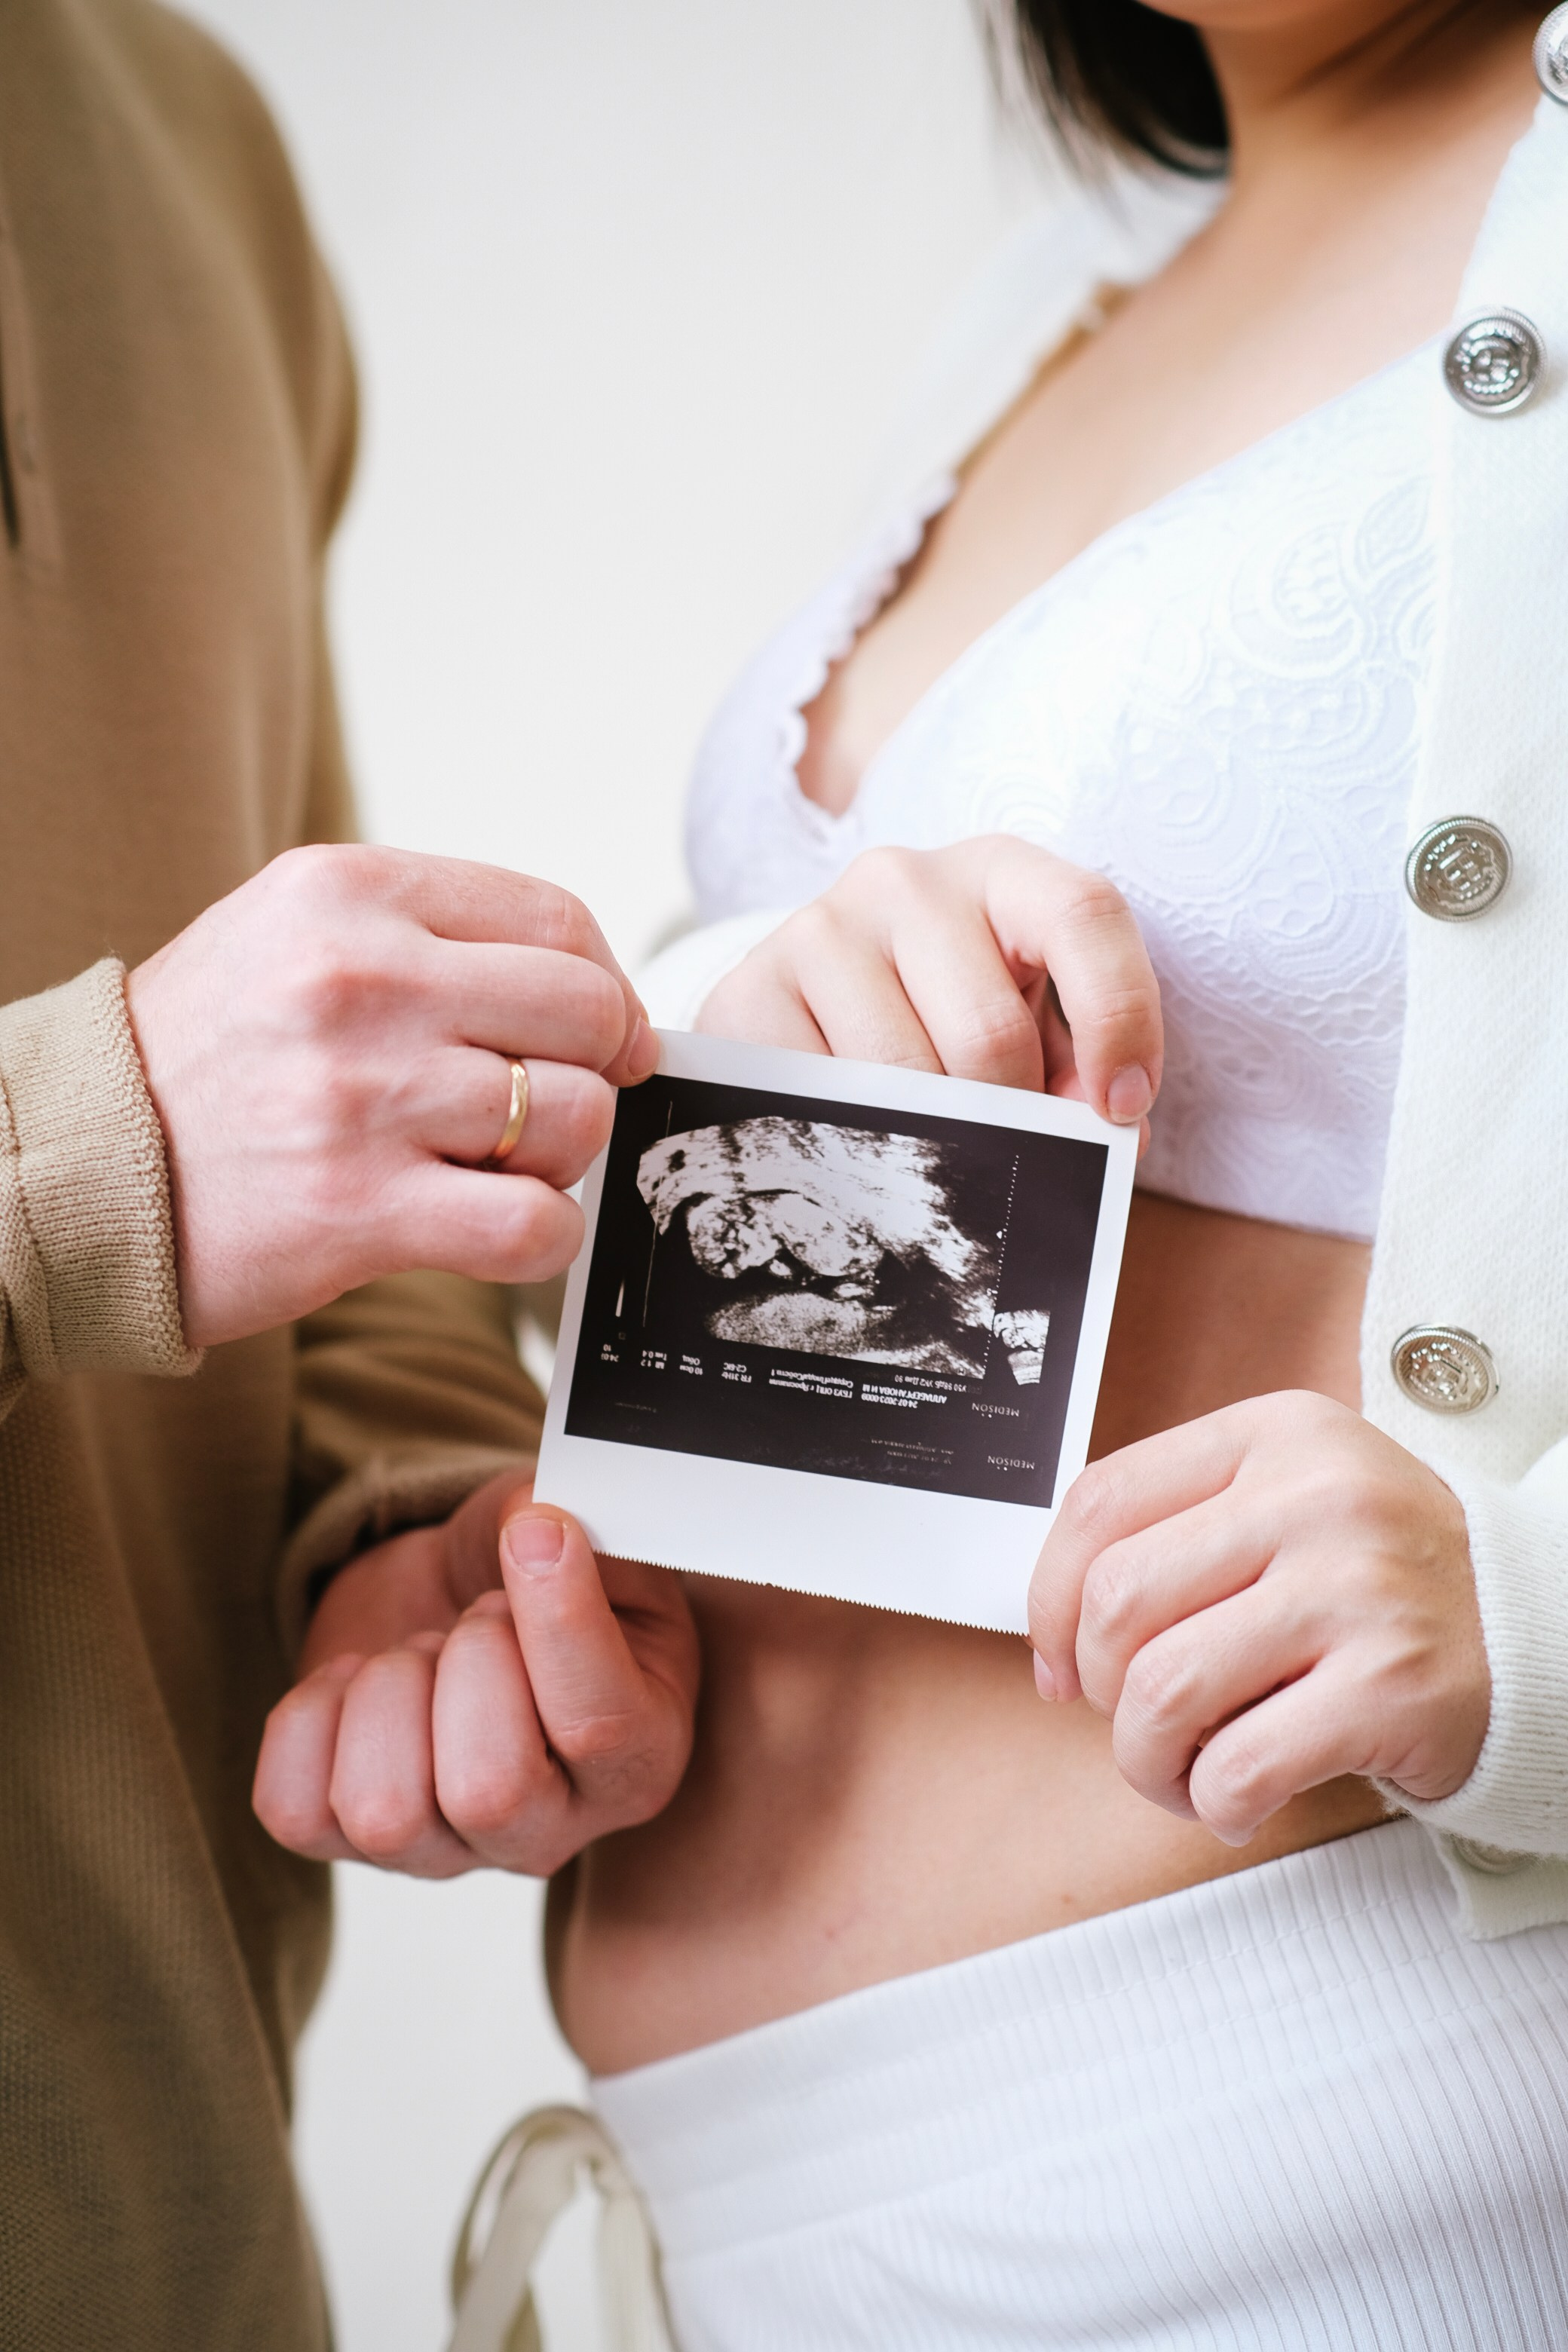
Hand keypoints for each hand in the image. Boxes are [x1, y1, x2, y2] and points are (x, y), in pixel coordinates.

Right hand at [127, 845, 656, 1344]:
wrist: (79, 1167)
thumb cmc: (206, 1060)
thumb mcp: (295, 938)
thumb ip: (432, 939)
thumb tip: (591, 993)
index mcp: (350, 892)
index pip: (556, 919)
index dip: (605, 985)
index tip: (599, 1032)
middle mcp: (361, 979)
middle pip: (585, 1010)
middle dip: (595, 1067)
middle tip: (552, 1104)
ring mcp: (363, 1095)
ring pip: (572, 1115)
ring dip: (557, 1157)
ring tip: (493, 1165)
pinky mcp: (360, 1208)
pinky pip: (533, 1224)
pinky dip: (542, 1236)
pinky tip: (495, 1227)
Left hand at [252, 1473, 698, 1878]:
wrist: (449, 1593)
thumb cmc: (527, 1570)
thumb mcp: (580, 1529)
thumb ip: (576, 1523)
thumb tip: (533, 1530)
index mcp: (641, 1755)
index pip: (599, 1726)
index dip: (556, 1623)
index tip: (534, 1534)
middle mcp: (552, 1830)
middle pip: (488, 1791)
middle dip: (468, 1661)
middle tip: (479, 1614)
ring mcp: (447, 1851)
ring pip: (383, 1810)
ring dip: (389, 1690)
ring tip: (421, 1648)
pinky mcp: (348, 1841)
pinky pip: (295, 1809)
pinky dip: (309, 1721)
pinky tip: (355, 1681)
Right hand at [697, 838, 1161, 1136]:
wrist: (815, 998)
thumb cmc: (951, 1013)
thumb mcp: (1032, 1017)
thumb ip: (1081, 1067)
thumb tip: (1112, 1139)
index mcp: (998, 872)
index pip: (1082, 914)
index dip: (1120, 1019)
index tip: (1122, 1109)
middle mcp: (903, 880)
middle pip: (990, 1035)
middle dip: (1012, 1115)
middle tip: (1003, 1145)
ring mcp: (819, 928)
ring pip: (903, 1077)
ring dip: (932, 1137)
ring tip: (929, 1138)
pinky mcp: (751, 990)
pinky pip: (822, 1099)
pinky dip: (854, 1141)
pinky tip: (859, 1134)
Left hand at [1028, 1392, 1489, 1844]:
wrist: (1548, 1630)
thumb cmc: (1393, 1580)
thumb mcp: (1295, 1502)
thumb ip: (1186, 1532)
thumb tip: (1056, 1633)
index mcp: (1277, 1435)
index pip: (1102, 1501)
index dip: (1049, 1598)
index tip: (1058, 1662)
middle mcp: (1316, 1498)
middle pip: (1118, 1601)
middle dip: (1100, 1689)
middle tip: (1138, 1725)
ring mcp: (1357, 1590)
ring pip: (1162, 1690)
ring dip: (1147, 1761)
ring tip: (1183, 1775)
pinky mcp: (1391, 1688)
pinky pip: (1239, 1765)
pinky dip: (1214, 1802)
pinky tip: (1238, 1799)